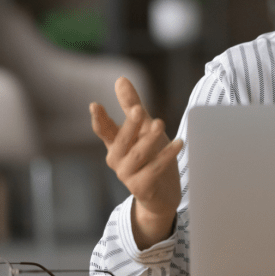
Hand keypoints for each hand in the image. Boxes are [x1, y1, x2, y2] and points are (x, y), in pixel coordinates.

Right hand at [90, 77, 182, 248]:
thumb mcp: (144, 129)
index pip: (104, 130)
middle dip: (129, 125)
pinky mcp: (141, 187)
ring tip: (160, 123)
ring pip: (137, 154)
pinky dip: (166, 156)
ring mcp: (127, 176)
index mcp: (116, 145)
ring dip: (149, 139)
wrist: (162, 196)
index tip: (95, 105)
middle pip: (121, 141)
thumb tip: (121, 79)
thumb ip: (132, 105)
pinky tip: (179, 143)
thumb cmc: (152, 157)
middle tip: (137, 109)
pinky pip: (154, 169)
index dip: (99, 119)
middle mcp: (117, 160)